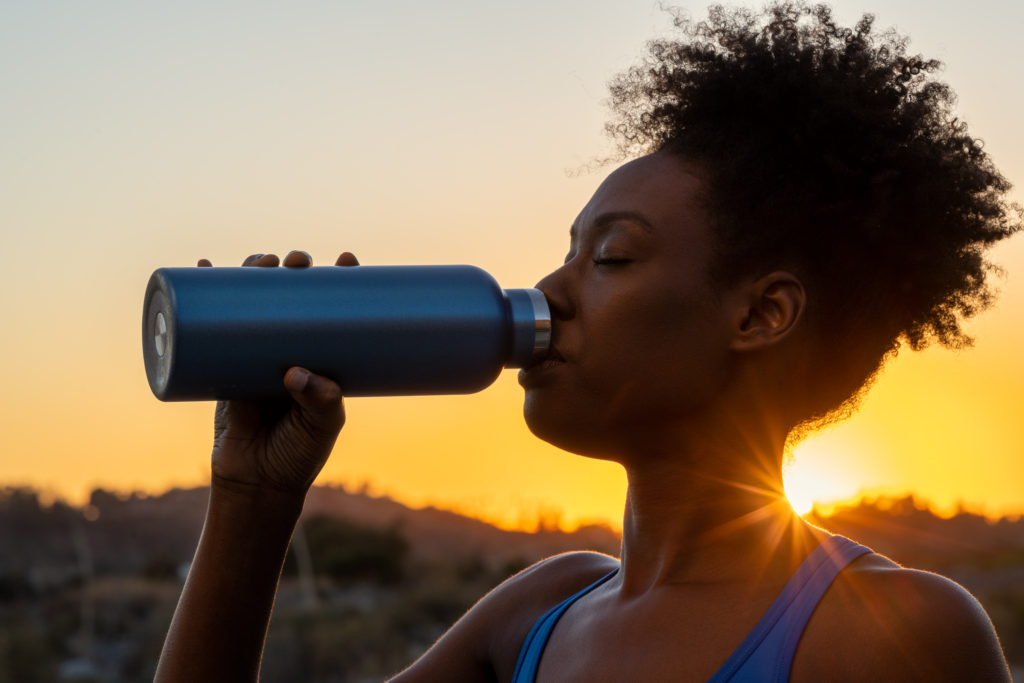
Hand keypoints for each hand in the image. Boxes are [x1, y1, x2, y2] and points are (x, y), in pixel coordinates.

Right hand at [197, 250, 359, 496]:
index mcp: (322, 355)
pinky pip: (213, 324)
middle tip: (298, 261)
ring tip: (259, 260)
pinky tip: (203, 266)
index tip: (348, 260)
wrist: (256, 483)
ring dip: (254, 272)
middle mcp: (290, 347)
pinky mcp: (223, 364)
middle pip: (292, 294)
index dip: (341, 280)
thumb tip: (296, 373)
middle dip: (295, 269)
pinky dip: (203, 295)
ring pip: (254, 301)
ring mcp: (256, 353)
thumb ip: (320, 401)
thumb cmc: (299, 454)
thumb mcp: (321, 427)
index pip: (335, 308)